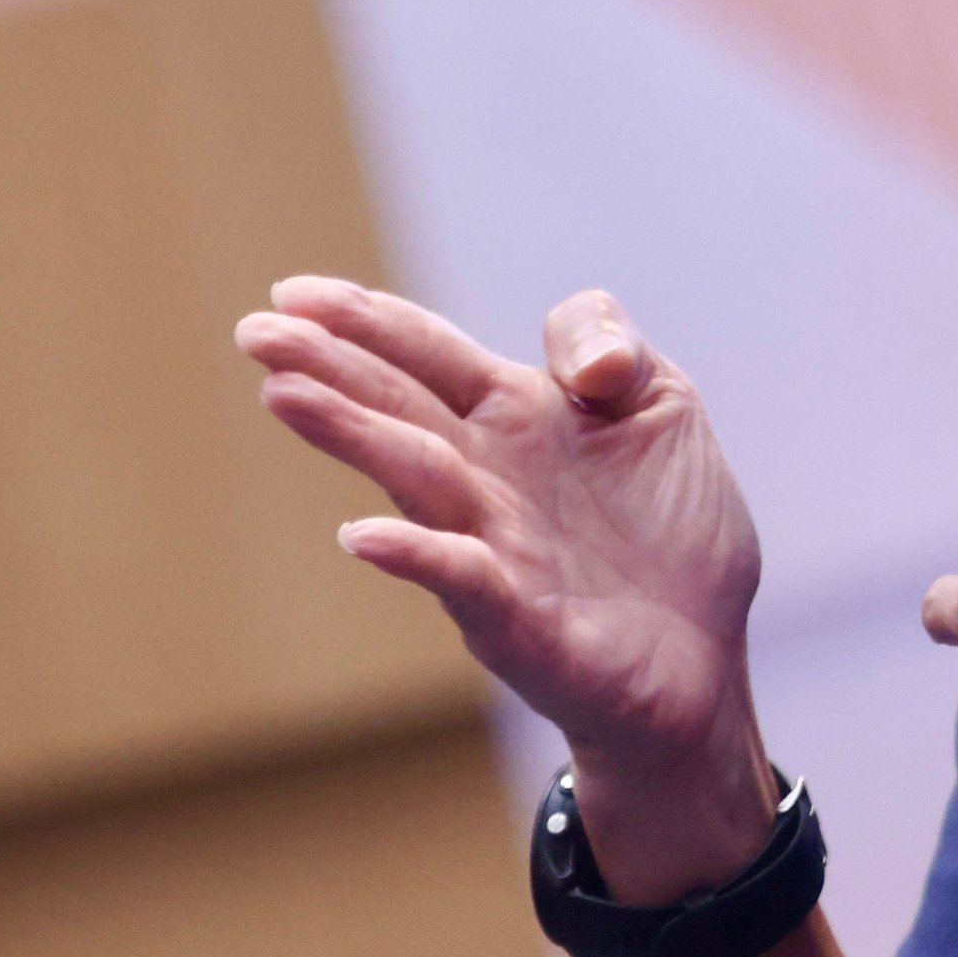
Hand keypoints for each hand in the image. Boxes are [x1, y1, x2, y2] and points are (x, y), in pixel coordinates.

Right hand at [234, 278, 772, 893]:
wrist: (704, 664)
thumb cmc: (668, 536)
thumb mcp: (662, 407)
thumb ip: (610, 348)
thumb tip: (580, 366)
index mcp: (514, 415)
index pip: (424, 353)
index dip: (365, 319)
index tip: (293, 292)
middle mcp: (487, 477)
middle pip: (398, 406)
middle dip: (327, 365)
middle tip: (253, 331)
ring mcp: (494, 548)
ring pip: (414, 478)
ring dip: (351, 435)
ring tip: (285, 393)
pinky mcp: (519, 622)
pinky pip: (461, 580)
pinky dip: (413, 555)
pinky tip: (361, 535)